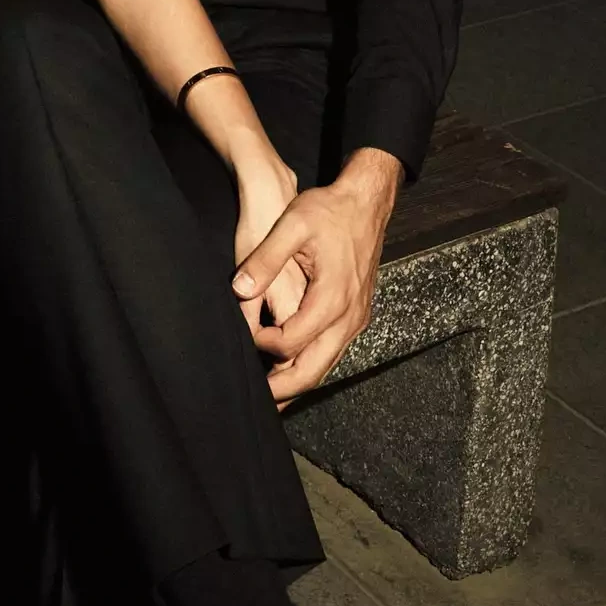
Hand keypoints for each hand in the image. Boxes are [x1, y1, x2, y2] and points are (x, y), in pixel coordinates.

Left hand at [232, 147, 402, 403]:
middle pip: (315, 368)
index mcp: (332, 297)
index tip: (245, 335)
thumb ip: (265, 259)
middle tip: (259, 403)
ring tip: (273, 398)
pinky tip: (294, 368)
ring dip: (300, 382)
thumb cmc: (329, 211)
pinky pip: (334, 350)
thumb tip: (239, 290)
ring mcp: (356, 318)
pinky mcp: (357, 314)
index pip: (293, 341)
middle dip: (286, 389)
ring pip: (327, 364)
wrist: (366, 202)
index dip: (265, 344)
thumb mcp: (293, 225)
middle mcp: (349, 316)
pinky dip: (313, 365)